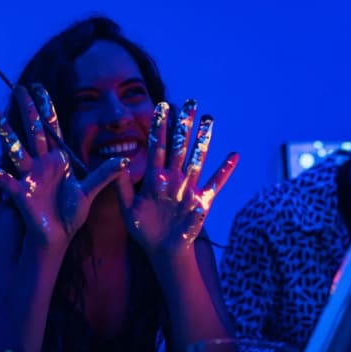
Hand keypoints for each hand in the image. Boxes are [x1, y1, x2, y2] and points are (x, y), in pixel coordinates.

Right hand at [0, 85, 127, 247]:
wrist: (58, 236)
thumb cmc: (71, 213)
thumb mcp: (89, 191)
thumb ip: (104, 174)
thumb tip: (125, 160)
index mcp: (58, 159)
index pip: (51, 127)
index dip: (45, 107)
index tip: (38, 88)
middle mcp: (41, 163)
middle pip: (32, 131)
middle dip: (26, 109)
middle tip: (18, 88)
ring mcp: (28, 176)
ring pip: (15, 148)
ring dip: (4, 131)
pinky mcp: (20, 192)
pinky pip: (3, 178)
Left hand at [116, 99, 237, 255]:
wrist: (161, 249)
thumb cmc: (143, 228)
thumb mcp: (128, 207)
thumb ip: (122, 186)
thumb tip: (116, 164)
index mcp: (155, 178)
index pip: (157, 147)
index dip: (160, 127)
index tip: (162, 106)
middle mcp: (173, 178)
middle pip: (180, 147)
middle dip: (184, 125)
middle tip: (190, 102)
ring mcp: (188, 188)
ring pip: (197, 159)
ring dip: (203, 141)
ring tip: (209, 120)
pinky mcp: (202, 202)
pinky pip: (215, 184)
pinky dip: (224, 172)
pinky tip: (233, 156)